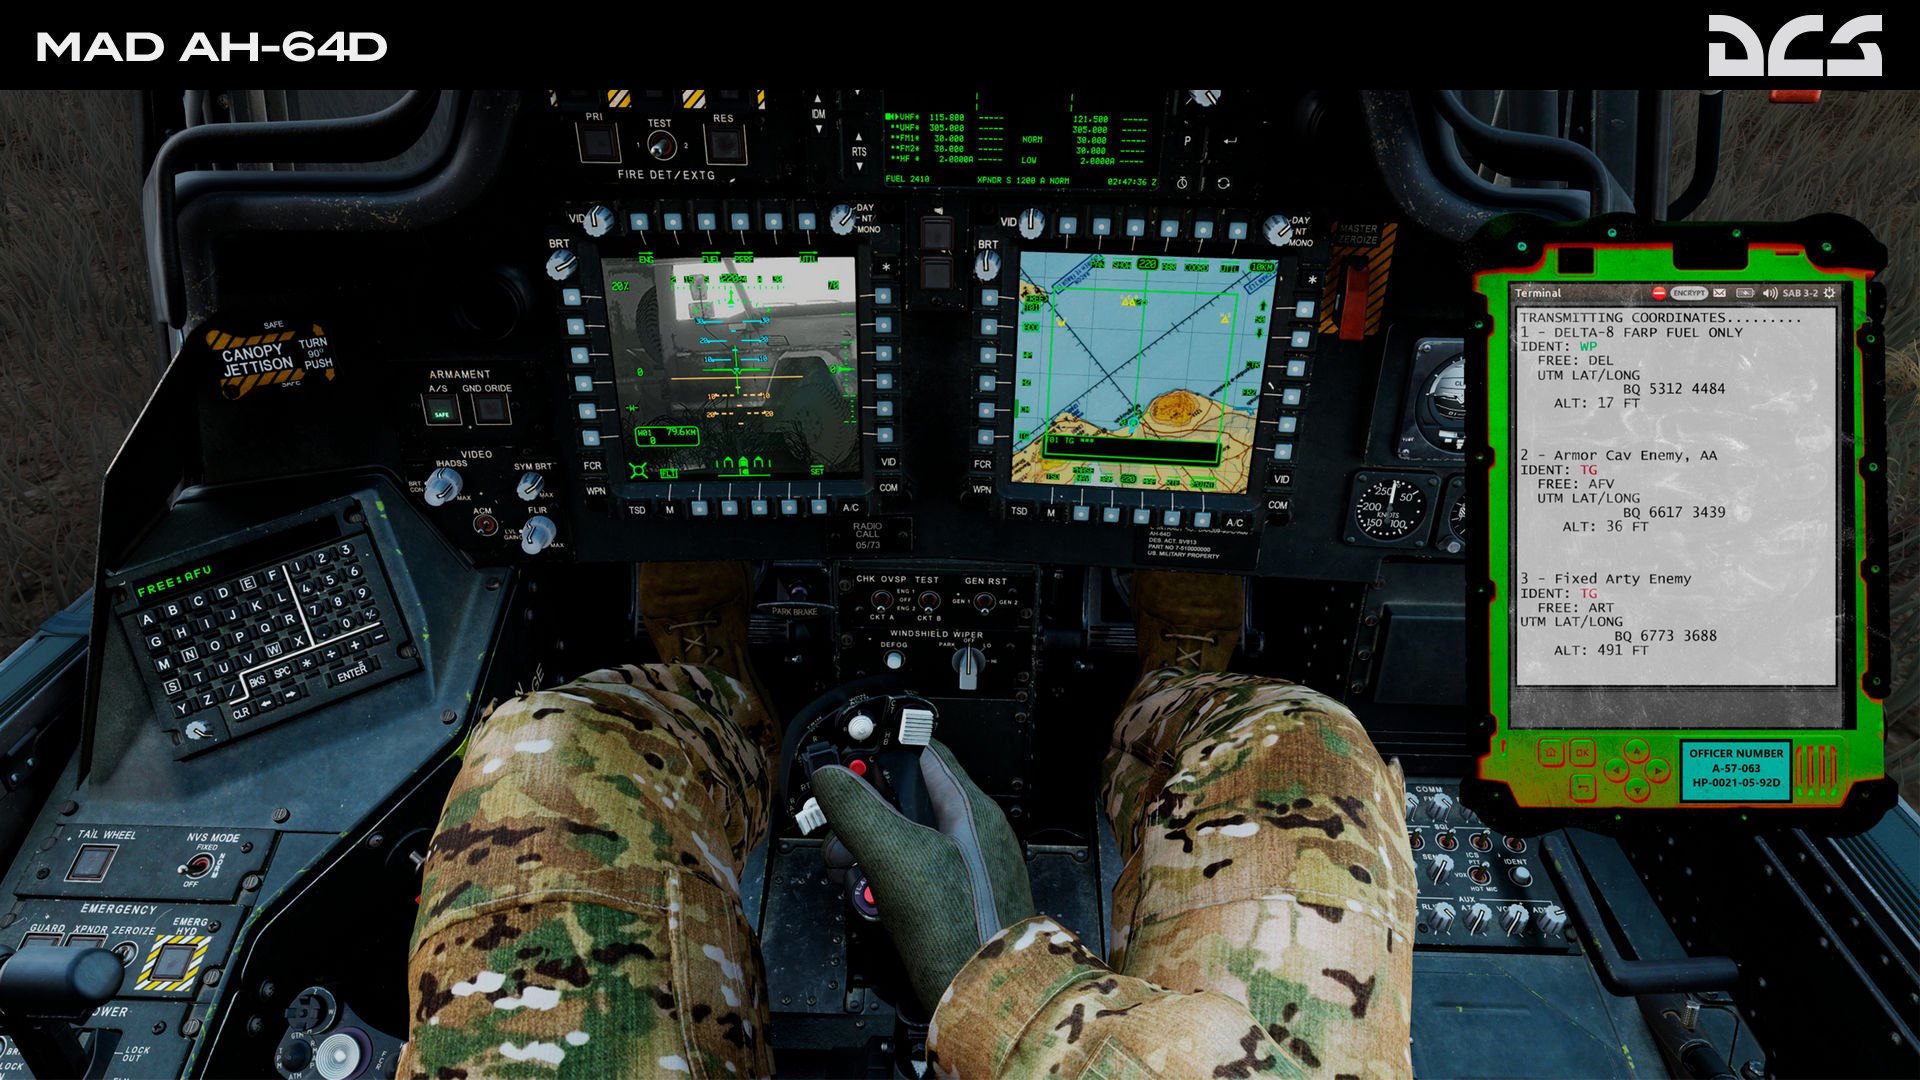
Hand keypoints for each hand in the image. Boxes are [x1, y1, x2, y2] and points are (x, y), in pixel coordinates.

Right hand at [811, 740, 1033, 1012]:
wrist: (984, 1002)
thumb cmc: (959, 933)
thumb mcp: (897, 857)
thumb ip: (860, 810)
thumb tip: (830, 776)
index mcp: (969, 809)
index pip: (922, 750)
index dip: (880, 750)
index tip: (843, 760)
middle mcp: (970, 833)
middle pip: (903, 797)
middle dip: (861, 813)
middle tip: (836, 837)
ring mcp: (961, 867)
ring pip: (900, 836)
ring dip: (863, 849)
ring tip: (844, 873)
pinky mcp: (949, 899)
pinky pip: (906, 871)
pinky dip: (879, 879)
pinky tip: (865, 899)